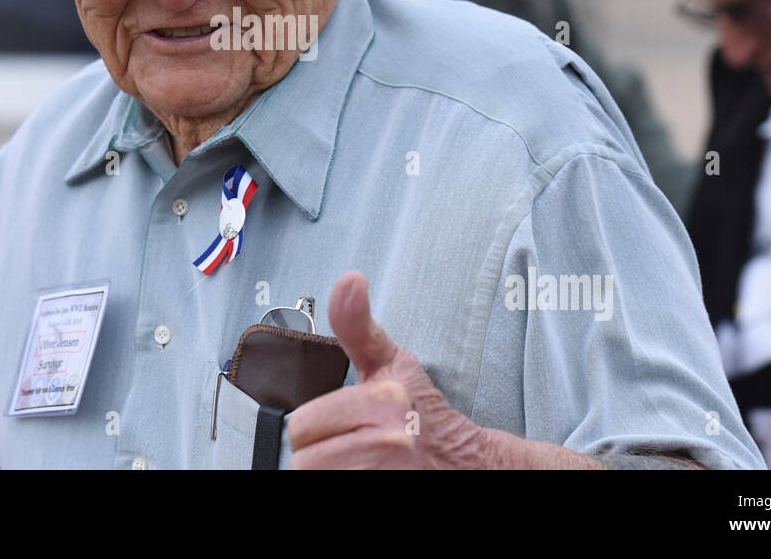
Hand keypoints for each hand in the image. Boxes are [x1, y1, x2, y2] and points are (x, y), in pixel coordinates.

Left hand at [287, 271, 602, 468]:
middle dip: (324, 455)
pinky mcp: (387, 491)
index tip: (348, 426)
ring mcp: (390, 475)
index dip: (319, 428)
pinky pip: (332, 493)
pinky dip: (345, 484)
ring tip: (361, 464)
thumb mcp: (392, 363)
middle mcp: (388, 444)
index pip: (301, 427)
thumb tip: (349, 278)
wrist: (469, 464)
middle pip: (304, 461)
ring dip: (334, 474)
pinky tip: (368, 474)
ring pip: (317, 479)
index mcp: (382, 403)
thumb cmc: (423, 413)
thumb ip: (357, 326)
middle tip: (354, 449)